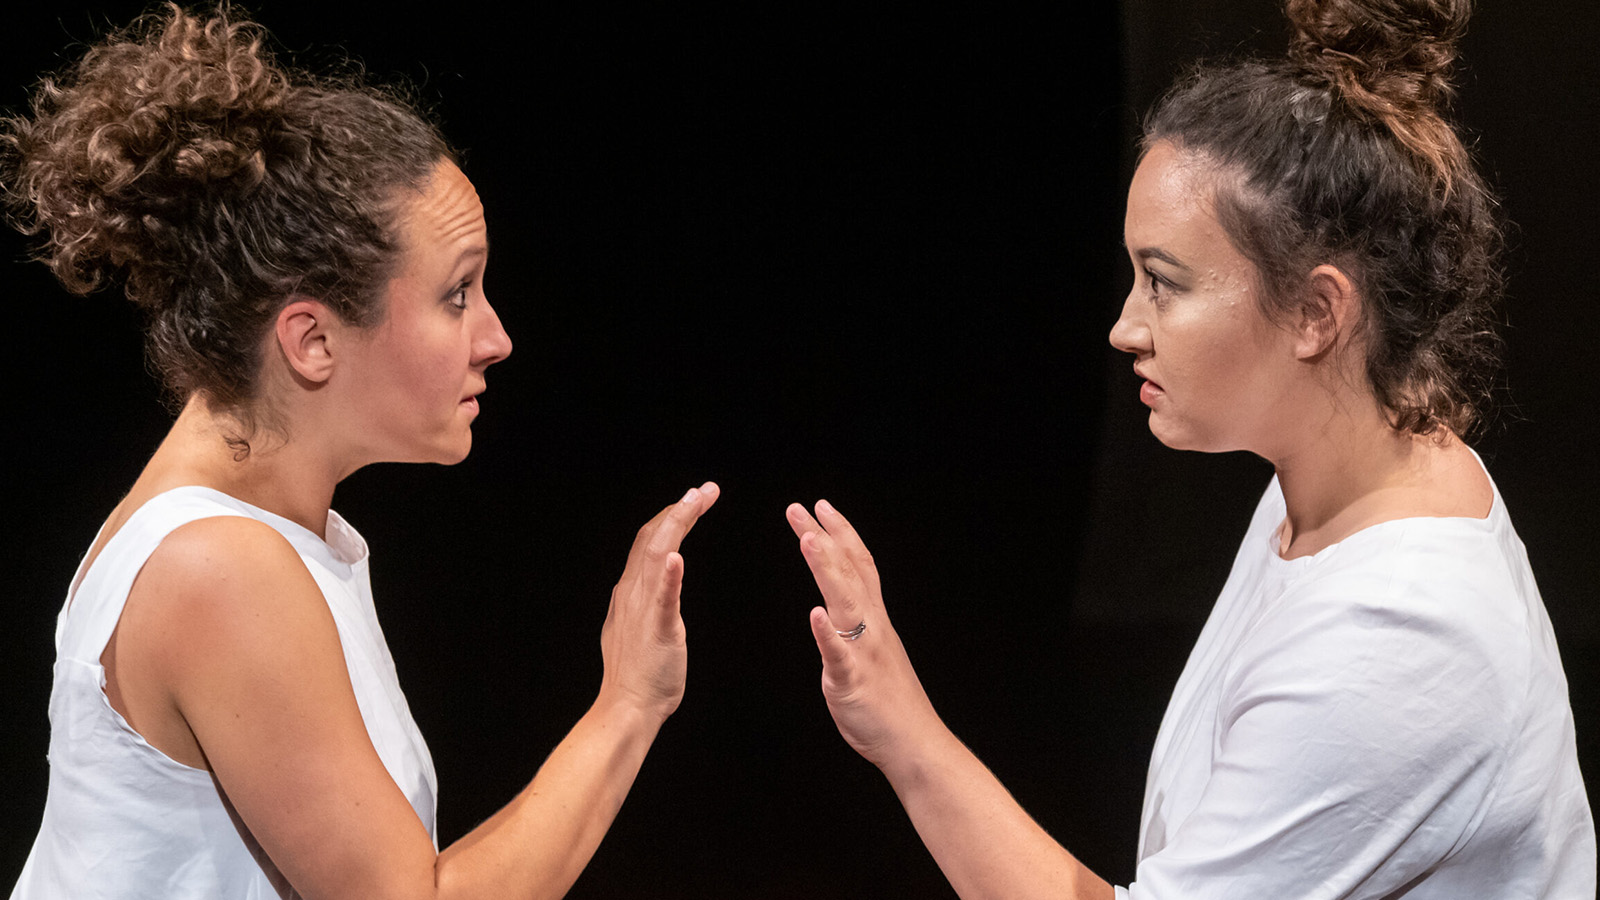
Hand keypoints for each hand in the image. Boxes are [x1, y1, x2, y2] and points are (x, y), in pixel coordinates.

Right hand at [599, 482, 718, 722]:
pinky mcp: (659, 629)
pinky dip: (670, 574)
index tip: (693, 499)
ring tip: (697, 500)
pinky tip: (678, 555)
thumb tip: (645, 586)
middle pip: (653, 538)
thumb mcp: (634, 626)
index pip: (649, 541)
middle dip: (678, 510)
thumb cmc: (637, 674)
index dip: (670, 516)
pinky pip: (664, 598)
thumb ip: (642, 603)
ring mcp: (644, 609)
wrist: (627, 707)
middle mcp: (633, 592)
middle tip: (704, 490)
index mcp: (630, 591)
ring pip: (657, 555)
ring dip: (677, 523)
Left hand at [786, 500, 943, 769]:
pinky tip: (816, 616)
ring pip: (845, 602)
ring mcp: (863, 652)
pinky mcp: (852, 681)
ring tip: (808, 540)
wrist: (915, 743)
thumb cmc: (890, 706)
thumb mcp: (871, 655)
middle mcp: (871, 628)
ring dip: (827, 570)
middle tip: (799, 507)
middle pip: (848, 572)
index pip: (858, 565)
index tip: (821, 506)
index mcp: (873, 621)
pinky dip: (828, 634)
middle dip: (824, 537)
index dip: (840, 533)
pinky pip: (839, 655)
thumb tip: (833, 614)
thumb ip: (855, 632)